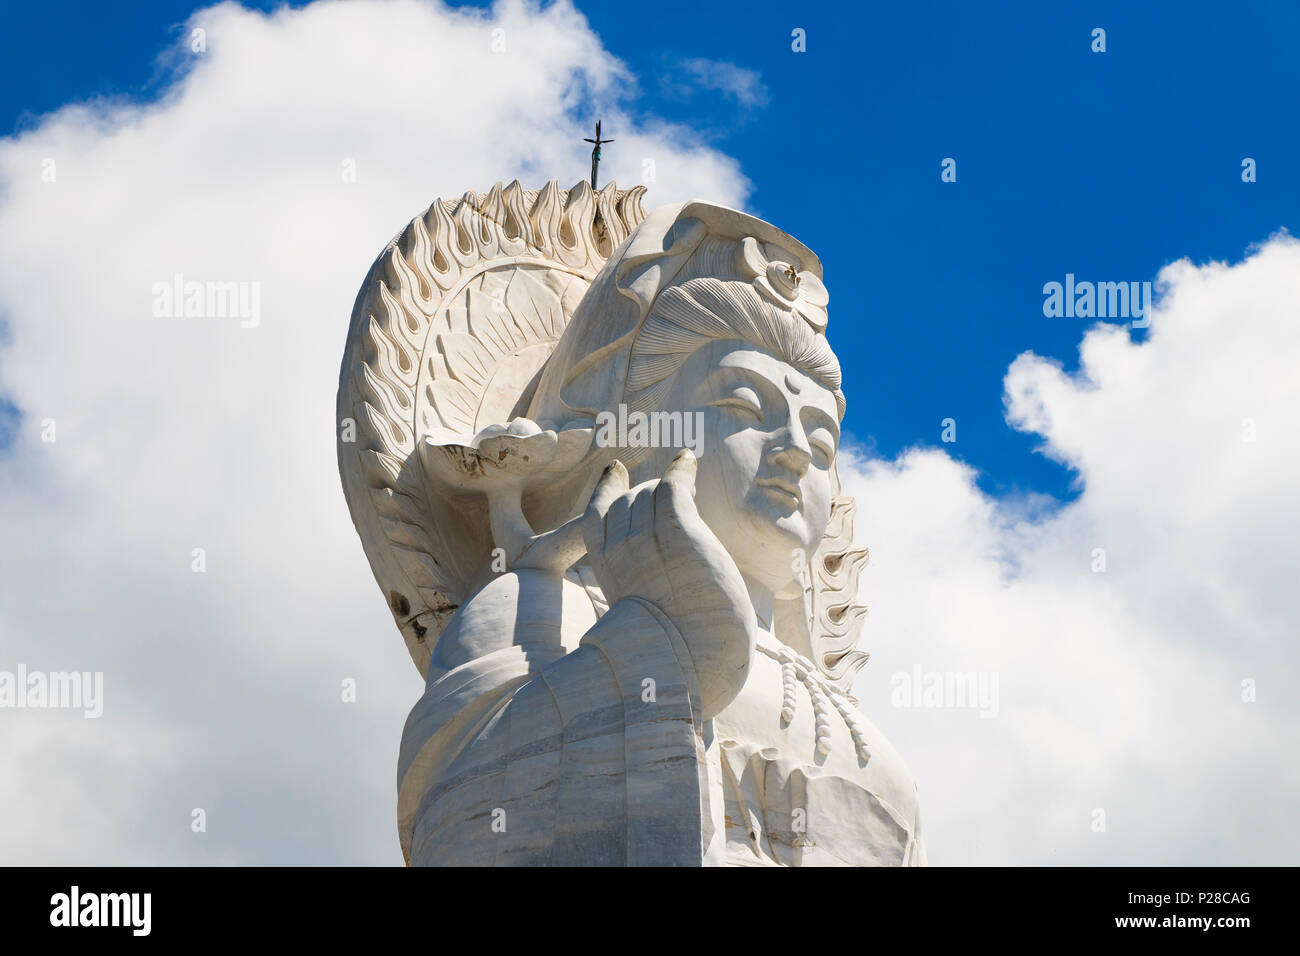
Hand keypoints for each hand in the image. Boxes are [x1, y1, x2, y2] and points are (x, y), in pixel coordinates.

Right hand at [582, 450, 755, 718]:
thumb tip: (660, 555)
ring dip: (667, 486)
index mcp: (607, 569)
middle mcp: (621, 549)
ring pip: (650, 492)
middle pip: (627, 500)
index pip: (596, 515)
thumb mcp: (646, 608)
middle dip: (647, 493)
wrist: (698, 656)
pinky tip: (688, 462)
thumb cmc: (680, 644)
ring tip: (684, 483)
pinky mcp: (677, 532)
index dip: (607, 490)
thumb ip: (642, 577)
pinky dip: (680, 471)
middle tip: (670, 494)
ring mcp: (647, 539)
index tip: (616, 471)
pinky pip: (673, 487)